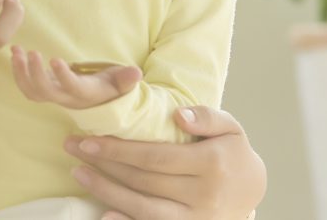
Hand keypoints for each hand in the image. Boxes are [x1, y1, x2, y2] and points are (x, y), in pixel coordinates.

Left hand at [11, 46, 141, 108]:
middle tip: (30, 52)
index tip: (55, 59)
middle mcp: (66, 98)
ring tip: (16, 51)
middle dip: (35, 74)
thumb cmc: (111, 88)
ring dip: (21, 73)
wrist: (98, 101)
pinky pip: (26, 87)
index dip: (63, 76)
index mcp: (85, 94)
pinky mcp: (44, 90)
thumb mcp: (121, 83)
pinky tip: (14, 52)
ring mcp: (53, 95)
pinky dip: (18, 72)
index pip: (72, 88)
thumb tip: (136, 73)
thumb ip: (126, 79)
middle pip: (45, 92)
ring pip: (32, 92)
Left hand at [65, 106, 264, 219]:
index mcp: (210, 164)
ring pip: (144, 209)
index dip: (119, 150)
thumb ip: (207, 116)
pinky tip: (103, 215)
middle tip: (73, 150)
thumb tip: (178, 116)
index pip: (155, 157)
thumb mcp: (230, 127)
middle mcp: (203, 196)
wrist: (253, 190)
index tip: (89, 140)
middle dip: (104, 165)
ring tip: (79, 174)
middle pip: (143, 181)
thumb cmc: (232, 152)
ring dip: (107, 193)